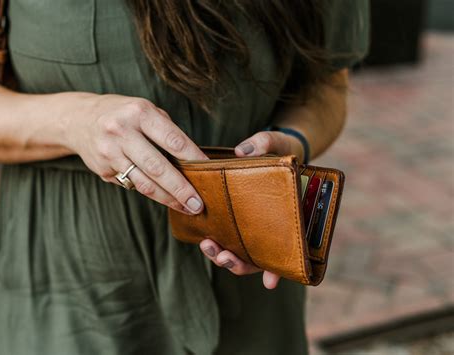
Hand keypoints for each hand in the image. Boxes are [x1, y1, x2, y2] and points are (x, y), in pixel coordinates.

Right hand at [64, 93, 207, 213]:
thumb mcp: (145, 111)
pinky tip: (165, 198)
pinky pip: (132, 185)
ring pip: (144, 183)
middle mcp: (122, 132)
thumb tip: (194, 160)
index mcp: (140, 113)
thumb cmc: (123, 114)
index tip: (211, 171)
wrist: (78, 120)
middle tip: (198, 204)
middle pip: (158, 167)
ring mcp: (110, 152)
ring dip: (167, 198)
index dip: (194, 158)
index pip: (173, 140)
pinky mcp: (103, 169)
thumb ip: (167, 132)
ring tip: (186, 207)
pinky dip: (151, 193)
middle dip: (181, 188)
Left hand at [199, 129, 303, 288]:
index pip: (287, 249)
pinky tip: (203, 239)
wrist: (276, 149)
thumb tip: (241, 152)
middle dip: (239, 263)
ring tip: (207, 244)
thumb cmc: (283, 150)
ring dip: (224, 256)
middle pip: (258, 257)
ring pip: (240, 251)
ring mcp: (253, 225)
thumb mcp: (278, 143)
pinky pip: (227, 235)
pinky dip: (217, 241)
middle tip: (223, 255)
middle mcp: (272, 226)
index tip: (268, 282)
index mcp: (290, 216)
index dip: (278, 269)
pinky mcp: (237, 218)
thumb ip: (263, 143)